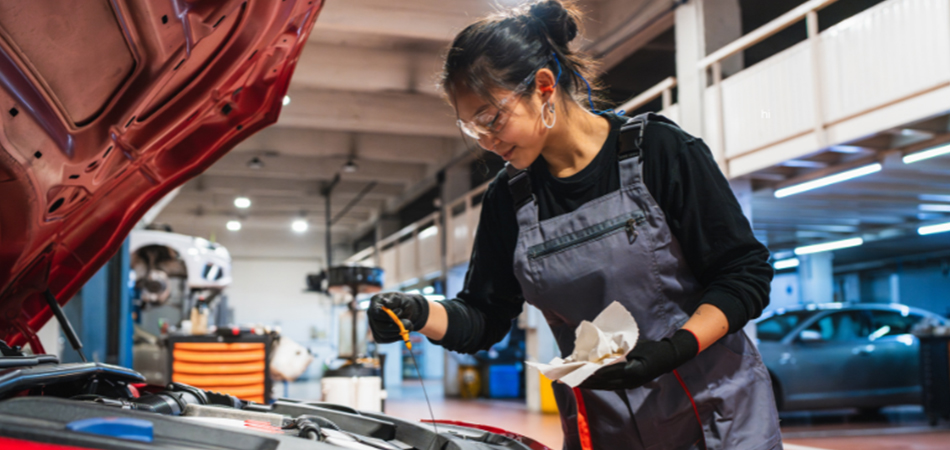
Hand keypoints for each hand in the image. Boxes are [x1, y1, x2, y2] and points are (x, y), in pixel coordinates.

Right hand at [367, 292, 429, 343]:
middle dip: (395, 326)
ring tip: (409, 326)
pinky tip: (403, 332)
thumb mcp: (400, 298)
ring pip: (383, 335)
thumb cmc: (402, 302)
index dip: (388, 316)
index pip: (376, 313)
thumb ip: (394, 300)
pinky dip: (396, 337)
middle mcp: (371, 314)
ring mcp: (373, 325)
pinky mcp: (378, 335)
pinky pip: (385, 340)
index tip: (400, 311)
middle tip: (409, 324)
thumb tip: (387, 304)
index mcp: (375, 302)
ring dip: (398, 332)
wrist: (406, 310)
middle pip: (379, 326)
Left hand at [578, 329, 698, 390]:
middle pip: (603, 382)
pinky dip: (598, 383)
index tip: (576, 369)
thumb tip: (599, 350)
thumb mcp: (635, 346)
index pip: (606, 372)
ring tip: (574, 380)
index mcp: (632, 370)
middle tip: (568, 377)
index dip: (590, 372)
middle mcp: (630, 381)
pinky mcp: (630, 385)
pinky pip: (610, 385)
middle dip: (584, 380)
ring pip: (605, 386)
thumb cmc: (652, 348)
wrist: (669, 358)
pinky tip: (588, 381)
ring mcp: (630, 385)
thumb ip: (618, 350)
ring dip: (589, 384)